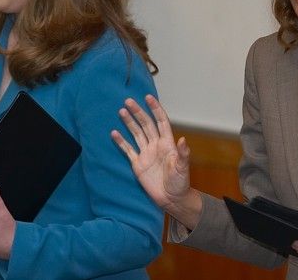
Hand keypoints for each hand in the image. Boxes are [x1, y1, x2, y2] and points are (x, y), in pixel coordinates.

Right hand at [111, 95, 201, 228]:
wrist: (171, 199)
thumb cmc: (180, 183)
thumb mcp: (182, 169)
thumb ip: (183, 154)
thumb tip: (183, 140)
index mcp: (167, 144)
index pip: (161, 122)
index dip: (155, 109)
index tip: (148, 97)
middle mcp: (156, 145)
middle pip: (146, 125)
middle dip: (138, 112)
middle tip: (128, 101)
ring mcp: (146, 153)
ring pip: (136, 134)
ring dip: (129, 122)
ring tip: (121, 111)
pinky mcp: (138, 164)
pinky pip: (128, 150)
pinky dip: (121, 141)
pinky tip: (114, 133)